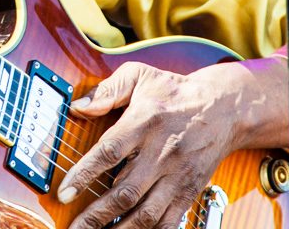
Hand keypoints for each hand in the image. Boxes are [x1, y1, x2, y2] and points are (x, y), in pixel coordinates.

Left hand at [58, 62, 249, 228]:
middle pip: (126, 191)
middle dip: (96, 214)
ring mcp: (177, 175)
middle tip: (75, 227)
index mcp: (145, 121)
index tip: (64, 191)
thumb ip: (107, 90)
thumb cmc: (175, 91)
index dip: (84, 174)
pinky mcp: (189, 190)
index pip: (110, 152)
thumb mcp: (140, 75)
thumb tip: (78, 107)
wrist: (224, 107)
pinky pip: (169, 221)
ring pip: (146, 213)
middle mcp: (161, 152)